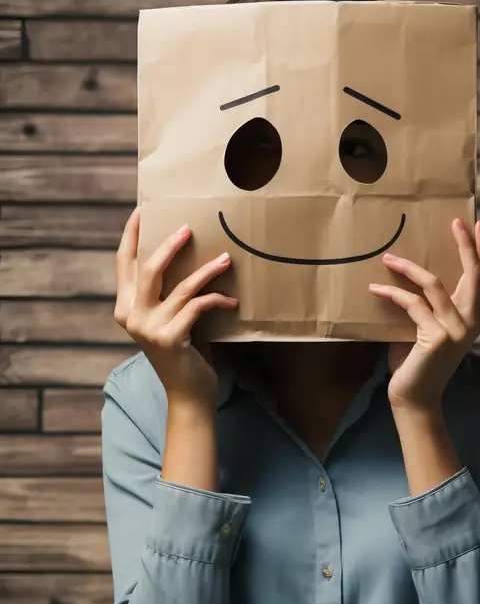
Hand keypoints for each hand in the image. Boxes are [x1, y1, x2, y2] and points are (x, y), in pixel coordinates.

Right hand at [113, 206, 237, 403]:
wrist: (188, 394)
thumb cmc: (184, 351)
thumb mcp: (169, 317)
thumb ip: (166, 292)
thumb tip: (186, 250)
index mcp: (124, 307)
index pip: (124, 262)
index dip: (132, 234)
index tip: (143, 209)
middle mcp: (131, 316)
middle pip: (149, 268)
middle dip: (170, 245)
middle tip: (189, 228)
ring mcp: (148, 328)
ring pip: (181, 287)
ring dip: (207, 270)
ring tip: (225, 259)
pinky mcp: (170, 338)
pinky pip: (198, 306)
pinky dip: (217, 299)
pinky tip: (231, 300)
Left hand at [369, 218, 479, 411]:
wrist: (414, 398)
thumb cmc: (416, 362)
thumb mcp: (427, 328)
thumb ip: (430, 306)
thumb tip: (411, 271)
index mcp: (474, 319)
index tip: (478, 225)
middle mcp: (472, 323)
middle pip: (475, 275)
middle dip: (466, 245)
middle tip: (456, 221)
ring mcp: (457, 330)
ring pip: (436, 284)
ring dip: (410, 268)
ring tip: (389, 257)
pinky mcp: (437, 337)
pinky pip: (412, 304)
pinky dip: (392, 293)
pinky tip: (376, 288)